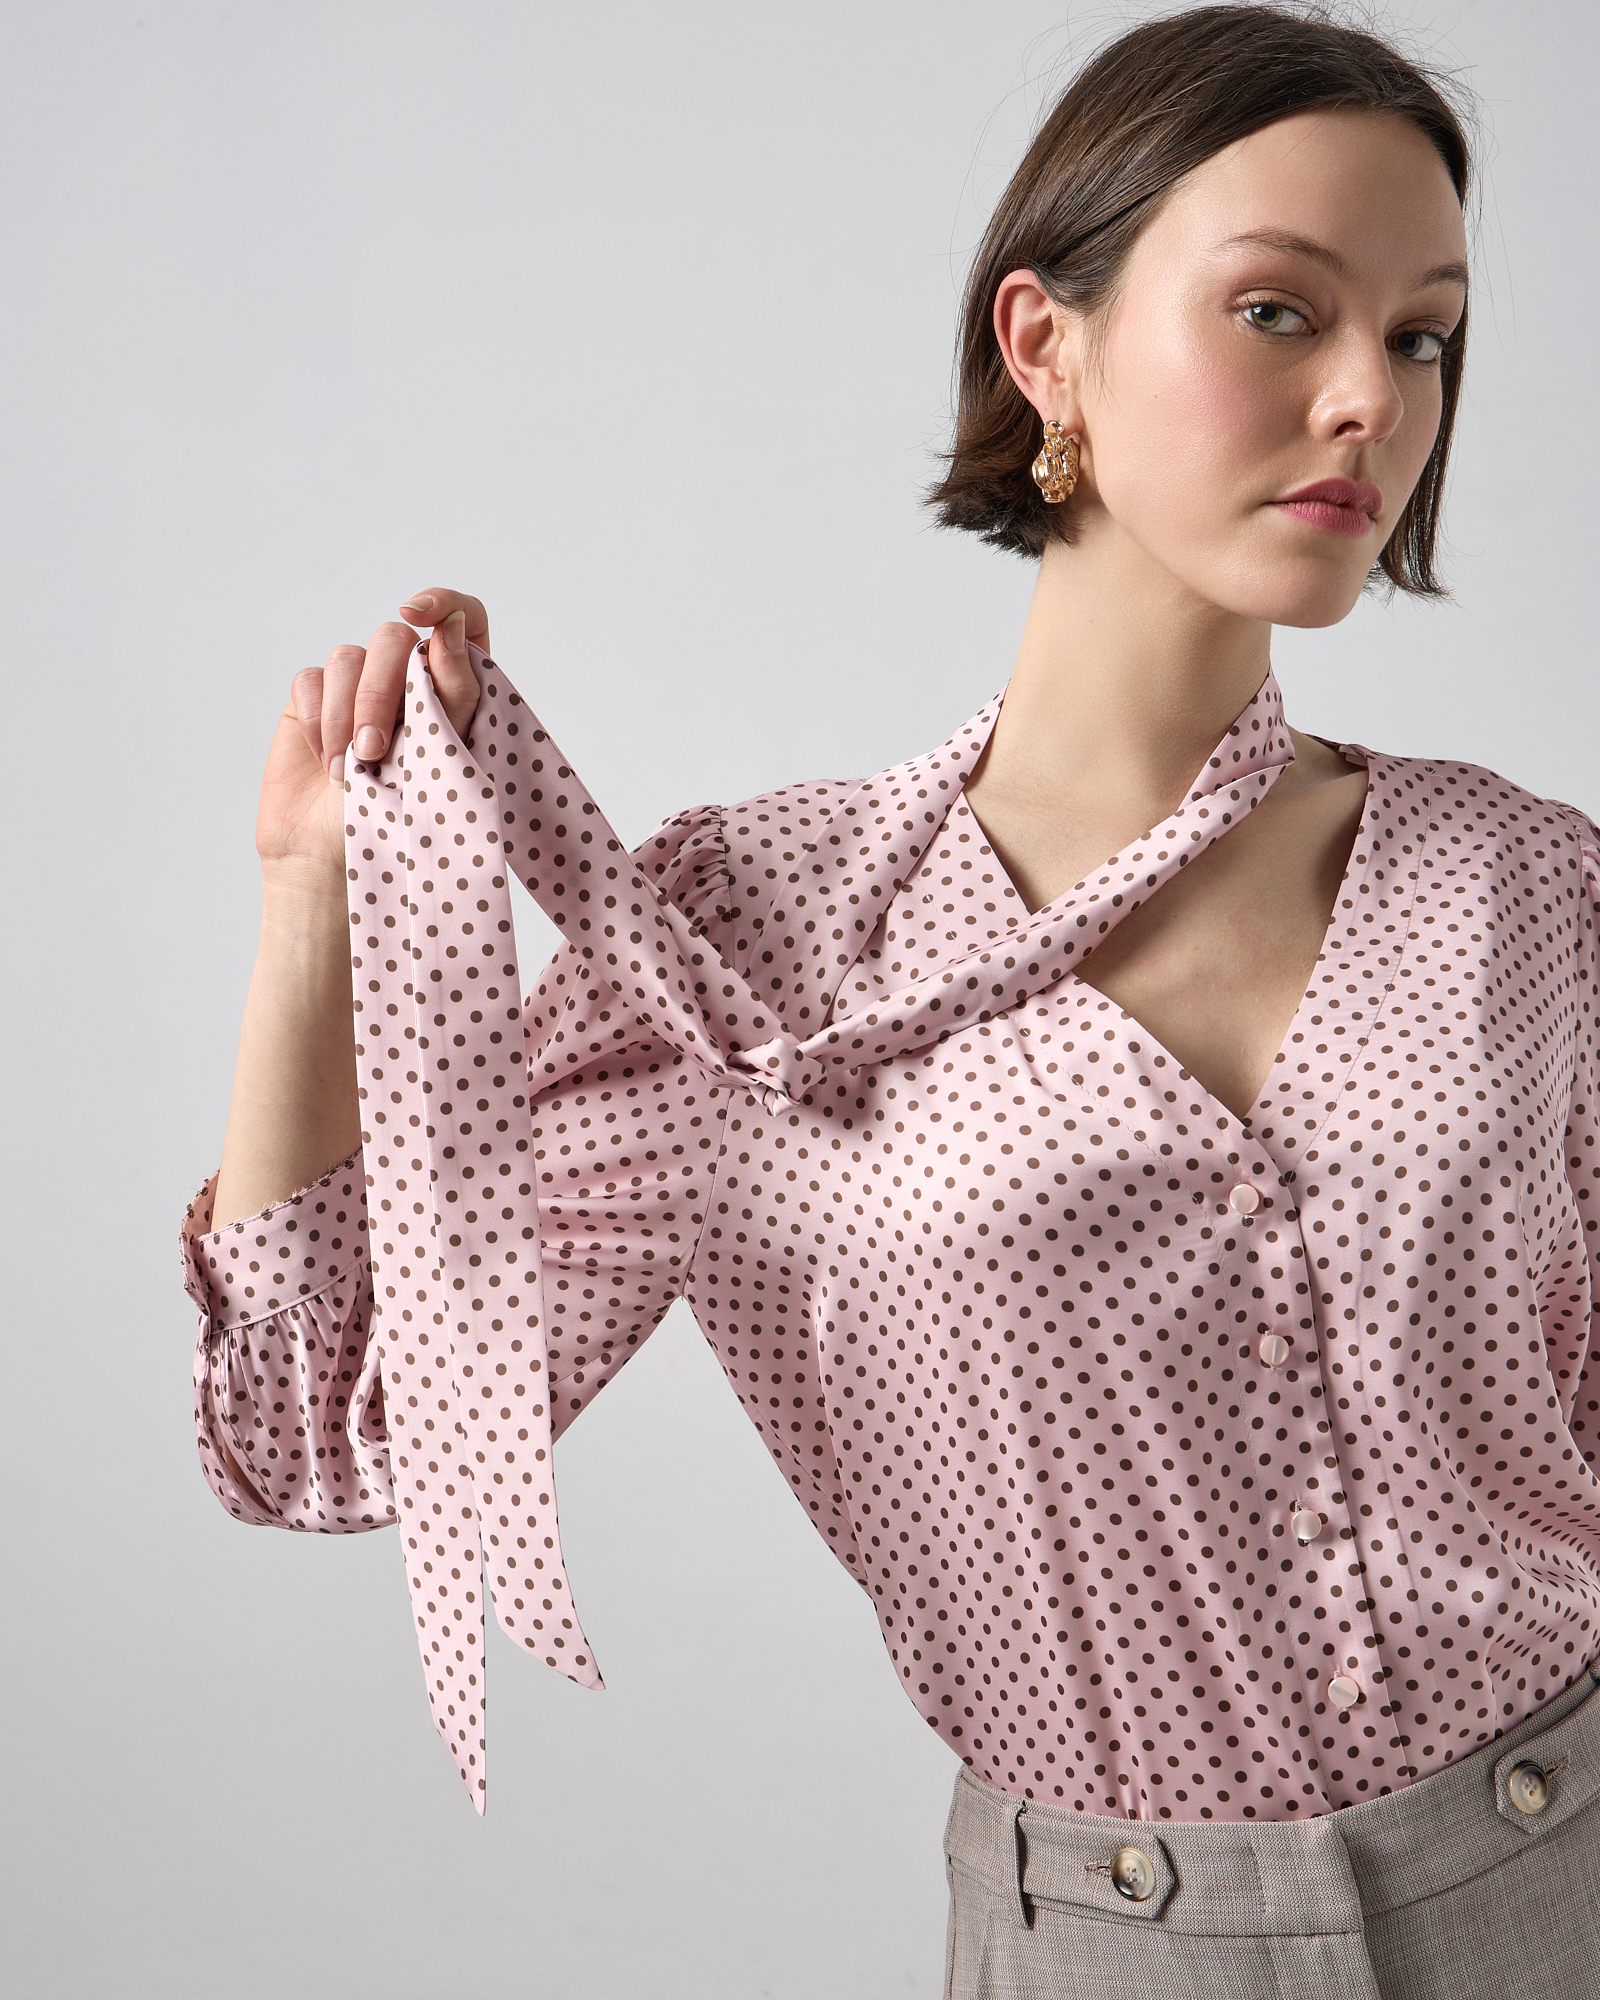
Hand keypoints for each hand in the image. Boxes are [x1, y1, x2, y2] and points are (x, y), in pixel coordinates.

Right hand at [254, 589, 488, 880]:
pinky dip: (316, 721)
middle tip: (373, 751)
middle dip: (379, 692)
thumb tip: (450, 627)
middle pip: (393, 638)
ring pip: (346, 658)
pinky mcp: (315, 699)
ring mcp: (358, 687)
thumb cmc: (404, 821)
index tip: (421, 614)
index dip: (445, 603)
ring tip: (348, 773)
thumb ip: (454, 693)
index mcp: (457, 690)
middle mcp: (407, 680)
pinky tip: (325, 763)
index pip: (463, 619)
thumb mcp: (442, 758)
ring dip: (344, 717)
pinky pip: (309, 680)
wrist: (335, 860)